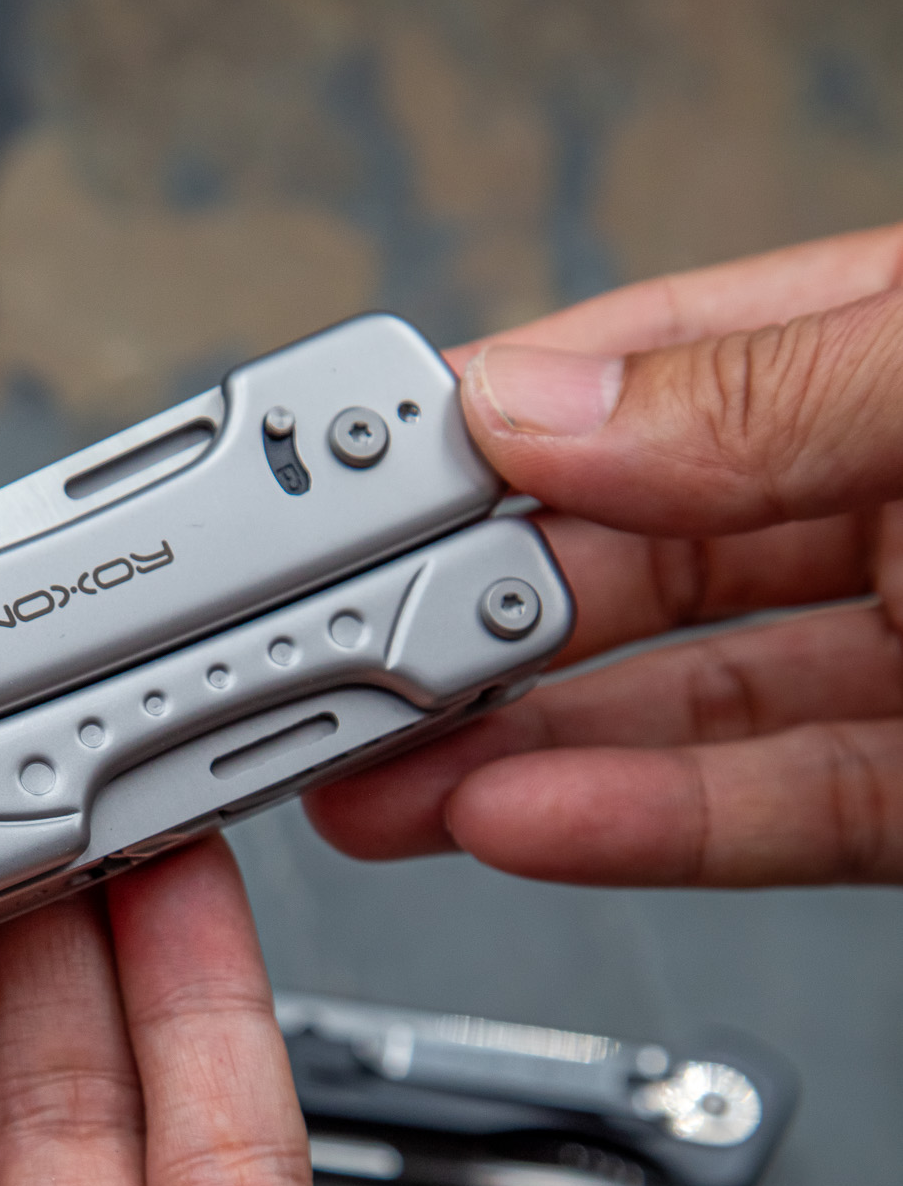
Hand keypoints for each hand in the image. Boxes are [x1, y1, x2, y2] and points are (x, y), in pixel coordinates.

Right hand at [307, 223, 902, 884]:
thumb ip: (765, 391)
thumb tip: (544, 409)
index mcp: (886, 356)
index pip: (652, 374)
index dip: (497, 425)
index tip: (359, 476)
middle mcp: (891, 504)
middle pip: (633, 559)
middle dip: (470, 610)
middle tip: (337, 647)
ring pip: (678, 709)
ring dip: (513, 748)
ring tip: (375, 772)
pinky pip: (775, 818)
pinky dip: (641, 829)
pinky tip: (519, 822)